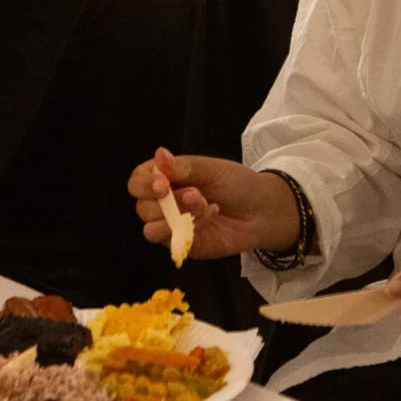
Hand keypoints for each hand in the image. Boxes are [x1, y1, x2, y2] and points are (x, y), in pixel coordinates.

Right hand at [128, 147, 300, 259]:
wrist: (262, 211)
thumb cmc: (237, 184)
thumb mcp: (213, 170)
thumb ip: (185, 167)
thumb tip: (159, 154)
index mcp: (167, 178)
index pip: (138, 181)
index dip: (144, 184)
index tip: (162, 184)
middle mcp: (164, 203)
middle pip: (142, 207)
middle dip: (168, 201)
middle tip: (196, 194)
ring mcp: (172, 226)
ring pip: (150, 229)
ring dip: (175, 218)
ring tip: (204, 206)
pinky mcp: (183, 245)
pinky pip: (171, 243)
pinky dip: (187, 230)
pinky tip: (209, 218)